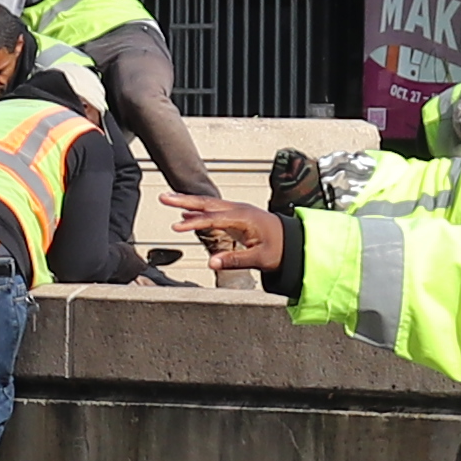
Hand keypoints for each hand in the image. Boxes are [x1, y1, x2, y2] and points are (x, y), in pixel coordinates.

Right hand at [168, 194, 285, 276]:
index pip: (214, 218)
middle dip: (184, 200)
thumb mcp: (261, 258)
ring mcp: (238, 210)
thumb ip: (236, 260)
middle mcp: (240, 209)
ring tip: (168, 199)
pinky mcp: (236, 216)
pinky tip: (186, 212)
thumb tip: (212, 263)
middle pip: (207, 202)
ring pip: (209, 203)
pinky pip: (214, 209)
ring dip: (189, 202)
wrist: (295, 241)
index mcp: (245, 217)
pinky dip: (198, 209)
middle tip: (164, 197)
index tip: (177, 226)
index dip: (195, 222)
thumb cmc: (281, 248)